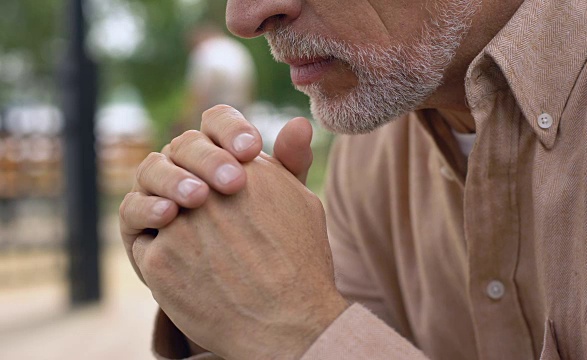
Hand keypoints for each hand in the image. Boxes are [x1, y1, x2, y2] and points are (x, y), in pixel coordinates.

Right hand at [119, 105, 313, 281]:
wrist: (247, 292)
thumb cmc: (268, 238)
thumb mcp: (284, 202)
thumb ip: (291, 164)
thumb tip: (302, 124)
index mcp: (218, 150)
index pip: (217, 123)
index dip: (231, 129)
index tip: (253, 149)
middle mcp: (184, 164)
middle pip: (186, 144)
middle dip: (210, 160)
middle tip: (234, 182)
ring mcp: (158, 191)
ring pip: (153, 168)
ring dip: (175, 180)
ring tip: (199, 198)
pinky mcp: (138, 225)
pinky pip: (132, 208)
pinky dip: (147, 208)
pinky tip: (169, 217)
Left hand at [131, 154, 348, 359]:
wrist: (290, 324)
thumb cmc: (302, 263)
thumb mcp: (303, 203)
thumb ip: (290, 162)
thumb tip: (295, 122)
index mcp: (245, 169)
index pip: (206, 137)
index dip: (208, 156)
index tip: (224, 182)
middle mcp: (209, 190)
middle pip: (174, 165)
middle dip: (185, 186)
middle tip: (202, 209)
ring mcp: (180, 225)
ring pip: (154, 203)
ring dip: (168, 217)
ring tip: (198, 244)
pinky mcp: (158, 261)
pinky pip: (146, 243)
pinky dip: (159, 254)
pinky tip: (190, 274)